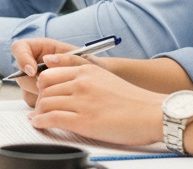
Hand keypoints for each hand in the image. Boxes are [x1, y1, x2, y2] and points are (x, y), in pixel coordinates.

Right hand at [9, 38, 86, 105]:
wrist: (102, 84)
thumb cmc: (93, 68)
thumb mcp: (84, 61)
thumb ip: (68, 59)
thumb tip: (47, 59)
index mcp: (42, 49)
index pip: (19, 48)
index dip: (21, 58)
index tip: (33, 71)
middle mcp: (35, 64)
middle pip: (19, 72)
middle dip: (31, 83)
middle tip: (46, 89)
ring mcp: (35, 80)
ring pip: (25, 89)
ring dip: (38, 95)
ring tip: (60, 96)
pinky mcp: (38, 95)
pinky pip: (32, 101)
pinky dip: (42, 105)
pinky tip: (58, 104)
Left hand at [29, 53, 166, 147]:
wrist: (154, 114)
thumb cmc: (134, 101)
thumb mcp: (105, 77)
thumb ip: (82, 72)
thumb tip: (55, 67)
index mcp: (87, 70)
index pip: (49, 72)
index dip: (41, 85)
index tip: (41, 93)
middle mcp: (82, 82)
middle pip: (44, 88)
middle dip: (39, 99)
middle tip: (40, 108)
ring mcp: (82, 101)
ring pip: (45, 103)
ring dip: (38, 113)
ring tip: (39, 118)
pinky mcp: (84, 120)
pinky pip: (52, 118)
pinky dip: (41, 122)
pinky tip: (40, 125)